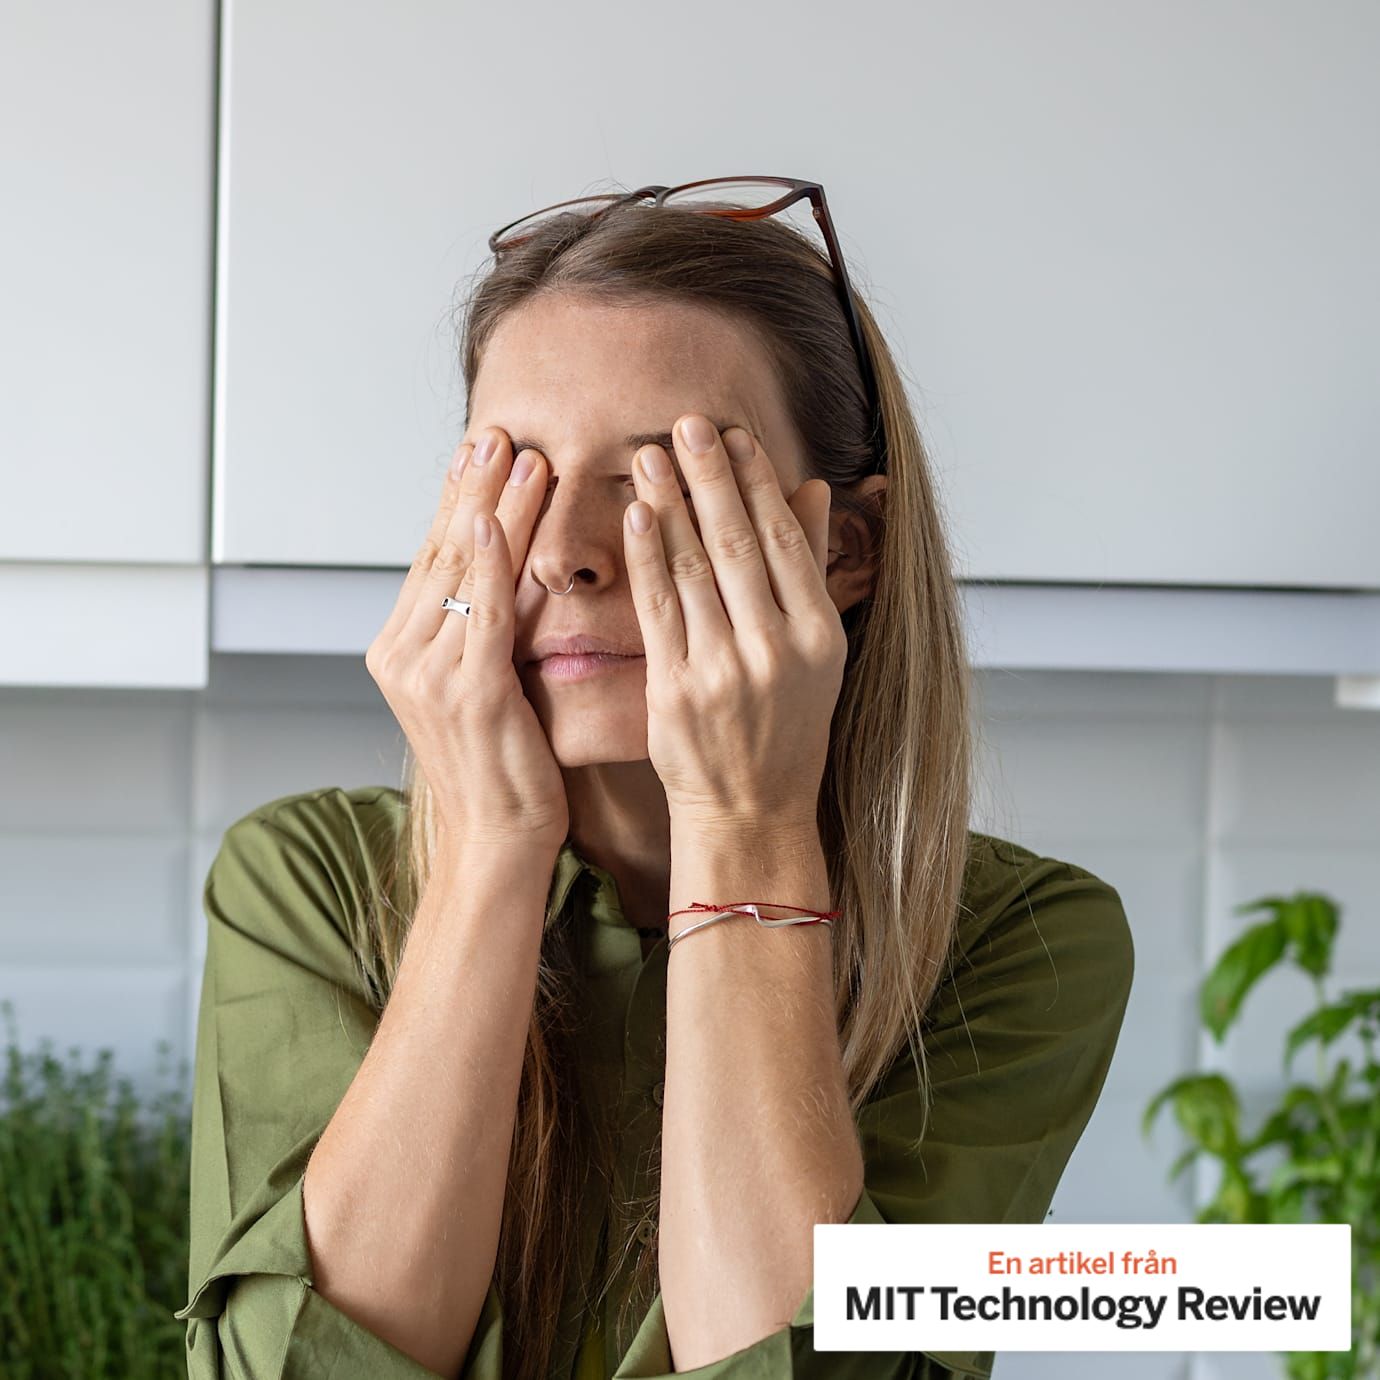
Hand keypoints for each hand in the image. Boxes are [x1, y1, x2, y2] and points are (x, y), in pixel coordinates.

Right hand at [366, 430, 568, 854]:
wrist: (496, 838)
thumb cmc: (501, 768)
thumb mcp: (484, 685)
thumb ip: (484, 628)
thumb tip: (508, 569)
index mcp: (401, 652)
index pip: (433, 559)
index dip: (457, 501)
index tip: (480, 451)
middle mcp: (403, 656)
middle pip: (442, 553)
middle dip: (472, 489)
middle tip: (497, 432)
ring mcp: (428, 674)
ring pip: (461, 571)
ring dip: (490, 508)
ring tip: (517, 456)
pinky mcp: (466, 692)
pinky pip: (478, 613)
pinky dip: (486, 564)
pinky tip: (494, 521)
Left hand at [621, 415, 847, 831]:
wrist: (751, 808)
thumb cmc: (786, 725)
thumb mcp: (819, 651)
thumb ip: (811, 567)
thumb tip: (810, 487)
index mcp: (819, 636)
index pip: (785, 540)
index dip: (756, 482)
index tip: (732, 434)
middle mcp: (776, 650)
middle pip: (738, 544)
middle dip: (709, 477)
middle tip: (685, 422)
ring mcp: (724, 671)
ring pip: (694, 569)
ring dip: (670, 504)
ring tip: (650, 454)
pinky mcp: (676, 691)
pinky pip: (658, 610)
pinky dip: (647, 557)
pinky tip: (637, 514)